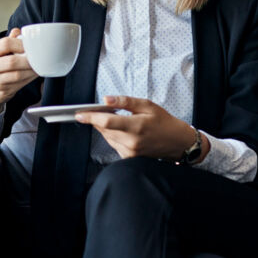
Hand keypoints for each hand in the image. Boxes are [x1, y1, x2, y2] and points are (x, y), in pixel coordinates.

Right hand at [0, 28, 37, 116]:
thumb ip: (9, 41)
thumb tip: (19, 31)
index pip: (5, 44)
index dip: (21, 44)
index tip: (31, 45)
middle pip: (12, 61)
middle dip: (28, 59)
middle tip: (39, 57)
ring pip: (18, 75)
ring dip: (31, 70)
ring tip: (39, 65)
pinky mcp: (4, 90)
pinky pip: (20, 84)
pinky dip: (30, 78)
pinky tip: (35, 74)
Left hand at [75, 96, 200, 160]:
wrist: (177, 142)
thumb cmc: (164, 122)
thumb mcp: (147, 105)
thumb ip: (125, 101)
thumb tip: (106, 99)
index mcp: (136, 126)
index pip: (106, 122)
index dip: (90, 117)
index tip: (79, 114)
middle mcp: (132, 142)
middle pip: (104, 130)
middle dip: (97, 120)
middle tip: (96, 111)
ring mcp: (130, 152)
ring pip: (107, 137)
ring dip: (105, 128)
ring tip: (114, 119)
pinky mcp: (130, 157)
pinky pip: (113, 145)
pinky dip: (112, 136)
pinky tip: (121, 130)